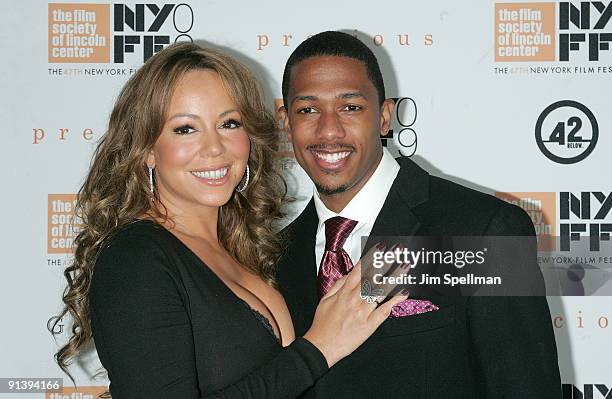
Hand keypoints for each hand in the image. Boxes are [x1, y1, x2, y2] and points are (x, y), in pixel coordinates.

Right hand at [303, 244, 409, 367]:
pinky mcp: (369, 326)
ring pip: (380, 291)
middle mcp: (354, 300)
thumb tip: (349, 274)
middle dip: (385, 262)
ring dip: (394, 277)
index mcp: (344, 293)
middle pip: (372, 277)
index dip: (370, 258)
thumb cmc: (322, 324)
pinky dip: (394, 302)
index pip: (359, 271)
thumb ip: (338, 285)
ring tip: (404, 267)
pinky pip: (384, 311)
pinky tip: (403, 293)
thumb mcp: (325, 300)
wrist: (322, 346)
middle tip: (396, 251)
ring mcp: (363, 313)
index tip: (379, 248)